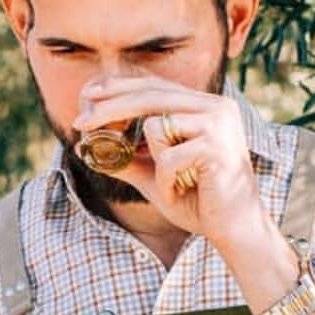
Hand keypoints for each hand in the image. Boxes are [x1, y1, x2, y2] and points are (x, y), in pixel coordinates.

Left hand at [73, 76, 272, 250]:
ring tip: (173, 184)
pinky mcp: (215, 146)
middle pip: (149, 95)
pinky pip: (167, 158)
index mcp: (204, 105)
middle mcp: (215, 106)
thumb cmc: (198, 202)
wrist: (235, 230)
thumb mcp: (153, 177)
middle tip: (79, 124)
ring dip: (154, 164)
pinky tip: (183, 192)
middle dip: (109, 109)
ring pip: (156, 126)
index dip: (118, 88)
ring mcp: (218, 122)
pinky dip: (166, 181)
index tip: (86, 96)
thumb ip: (125, 159)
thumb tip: (83, 147)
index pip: (155, 85)